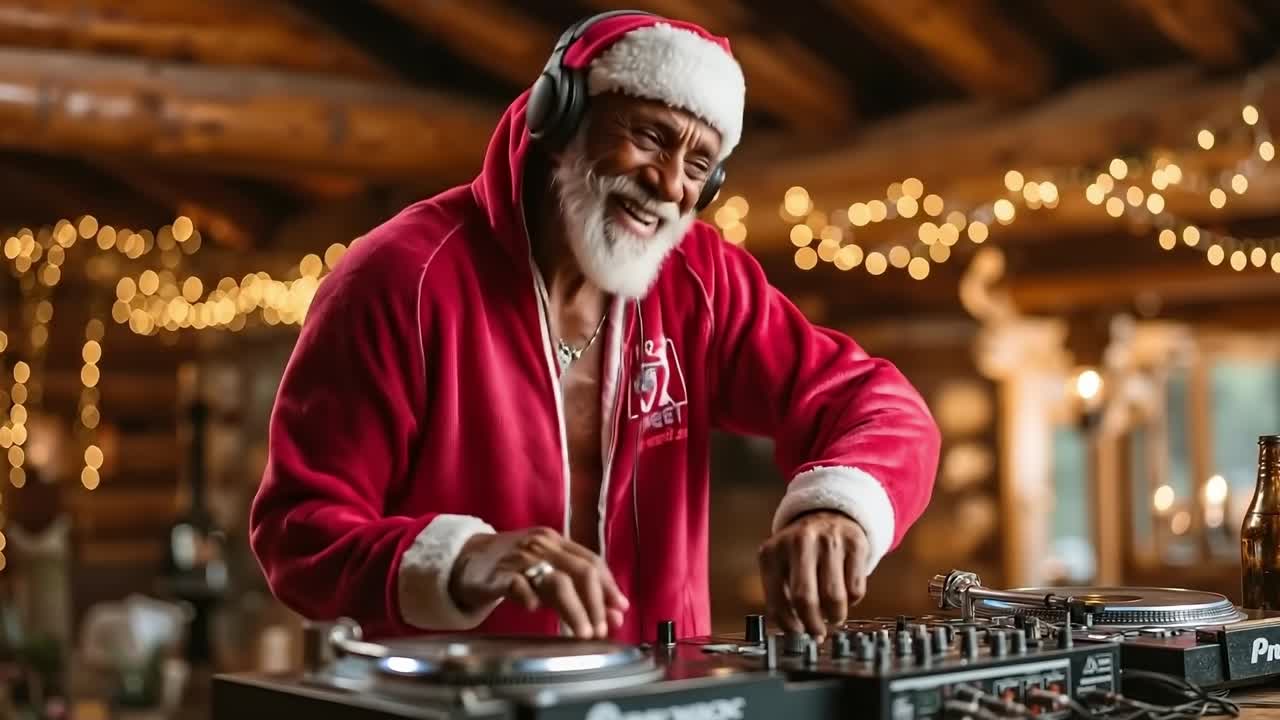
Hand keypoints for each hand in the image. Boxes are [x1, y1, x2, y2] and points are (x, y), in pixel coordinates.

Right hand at [449, 526, 628, 637]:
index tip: (621, 609)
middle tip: (603, 629)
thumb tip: (616, 615)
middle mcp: (541, 546)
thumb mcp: (545, 571)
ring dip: (574, 608)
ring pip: (556, 580)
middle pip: (580, 571)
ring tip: (583, 633)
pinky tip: (536, 610)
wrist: (464, 559)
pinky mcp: (497, 575)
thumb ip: (577, 589)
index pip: (591, 561)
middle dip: (596, 602)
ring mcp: (519, 559)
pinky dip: (529, 597)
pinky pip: (517, 585)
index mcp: (555, 542)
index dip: (609, 586)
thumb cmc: (512, 567)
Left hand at [757, 510, 868, 640]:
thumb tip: (793, 633)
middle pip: (804, 599)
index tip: (797, 634)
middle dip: (813, 624)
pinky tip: (844, 594)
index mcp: (773, 551)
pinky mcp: (855, 543)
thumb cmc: (800, 550)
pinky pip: (856, 589)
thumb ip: (781, 595)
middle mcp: (799, 542)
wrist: (828, 513)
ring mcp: (829, 540)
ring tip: (832, 616)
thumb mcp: (780, 563)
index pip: (777, 600)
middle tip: (817, 633)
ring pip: (834, 597)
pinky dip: (851, 601)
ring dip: (834, 616)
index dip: (788, 625)